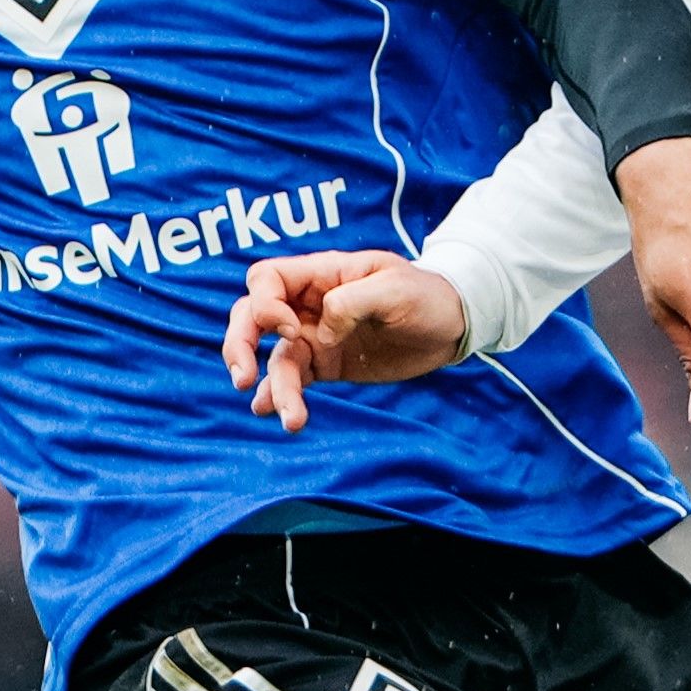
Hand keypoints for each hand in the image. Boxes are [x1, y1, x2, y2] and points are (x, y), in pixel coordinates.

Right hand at [221, 251, 471, 432]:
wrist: (450, 325)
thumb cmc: (424, 294)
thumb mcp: (394, 288)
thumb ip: (351, 302)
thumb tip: (318, 332)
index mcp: (320, 275)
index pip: (266, 280)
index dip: (265, 306)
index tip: (294, 330)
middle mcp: (308, 305)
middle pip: (250, 317)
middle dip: (239, 344)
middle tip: (244, 376)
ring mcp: (314, 336)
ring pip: (273, 357)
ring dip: (272, 386)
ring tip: (288, 416)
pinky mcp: (326, 364)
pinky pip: (294, 379)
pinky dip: (280, 396)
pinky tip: (279, 415)